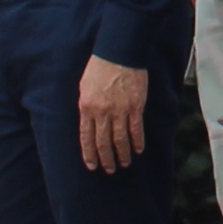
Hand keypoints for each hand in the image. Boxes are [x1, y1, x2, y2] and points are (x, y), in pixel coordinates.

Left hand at [76, 54, 151, 174]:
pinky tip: (138, 149)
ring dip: (122, 154)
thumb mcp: (84, 87)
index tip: (92, 166)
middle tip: (109, 169)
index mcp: (86, 108)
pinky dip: (137, 141)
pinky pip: (136, 129)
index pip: (86, 137)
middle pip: (103, 142)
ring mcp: (119, 111)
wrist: (119, 54)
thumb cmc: (99, 67)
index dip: (89, 154)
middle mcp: (102, 112)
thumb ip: (86, 107)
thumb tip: (88, 123)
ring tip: (124, 163)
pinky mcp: (135, 107)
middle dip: (106, 159)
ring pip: (120, 139)